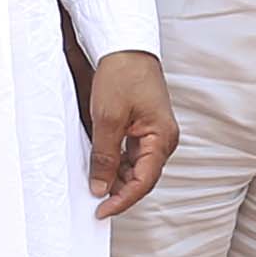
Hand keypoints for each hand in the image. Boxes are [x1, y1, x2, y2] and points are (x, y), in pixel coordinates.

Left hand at [86, 49, 176, 215]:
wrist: (124, 45)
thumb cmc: (123, 74)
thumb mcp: (108, 119)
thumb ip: (104, 156)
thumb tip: (101, 186)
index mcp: (161, 138)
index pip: (144, 181)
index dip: (122, 200)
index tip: (102, 210)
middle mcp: (162, 139)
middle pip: (142, 177)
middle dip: (119, 191)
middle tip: (93, 201)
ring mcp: (154, 133)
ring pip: (136, 167)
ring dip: (116, 178)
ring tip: (93, 184)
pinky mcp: (143, 127)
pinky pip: (131, 154)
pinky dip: (115, 163)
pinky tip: (99, 166)